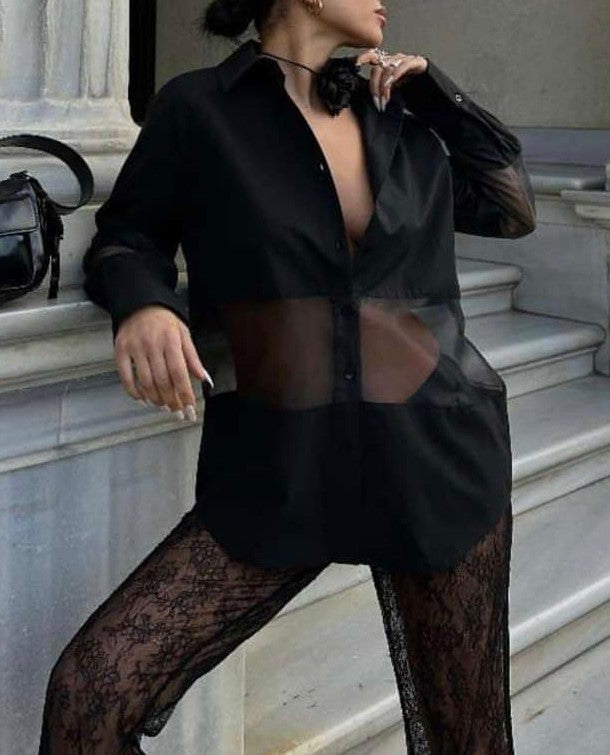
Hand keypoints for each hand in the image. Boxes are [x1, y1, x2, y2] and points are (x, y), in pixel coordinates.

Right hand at [114, 305, 213, 420]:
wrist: (140, 303)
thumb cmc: (165, 321)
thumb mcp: (184, 334)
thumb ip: (193, 358)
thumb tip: (204, 379)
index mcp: (171, 341)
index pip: (179, 374)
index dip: (185, 395)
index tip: (190, 411)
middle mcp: (152, 345)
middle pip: (162, 382)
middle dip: (172, 401)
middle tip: (178, 412)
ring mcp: (134, 348)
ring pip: (145, 382)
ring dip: (155, 399)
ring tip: (163, 406)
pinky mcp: (120, 351)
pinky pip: (126, 377)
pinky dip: (134, 392)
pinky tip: (143, 400)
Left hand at [355, 49, 427, 111]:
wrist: (432, 92)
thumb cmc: (411, 92)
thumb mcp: (392, 92)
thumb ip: (382, 90)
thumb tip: (372, 98)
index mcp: (388, 64)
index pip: (373, 58)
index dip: (364, 58)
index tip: (356, 63)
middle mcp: (395, 60)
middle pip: (378, 67)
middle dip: (375, 86)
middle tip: (376, 101)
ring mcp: (405, 60)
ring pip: (389, 68)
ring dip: (384, 85)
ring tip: (385, 99)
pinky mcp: (417, 62)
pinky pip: (403, 66)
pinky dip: (395, 75)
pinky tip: (391, 84)